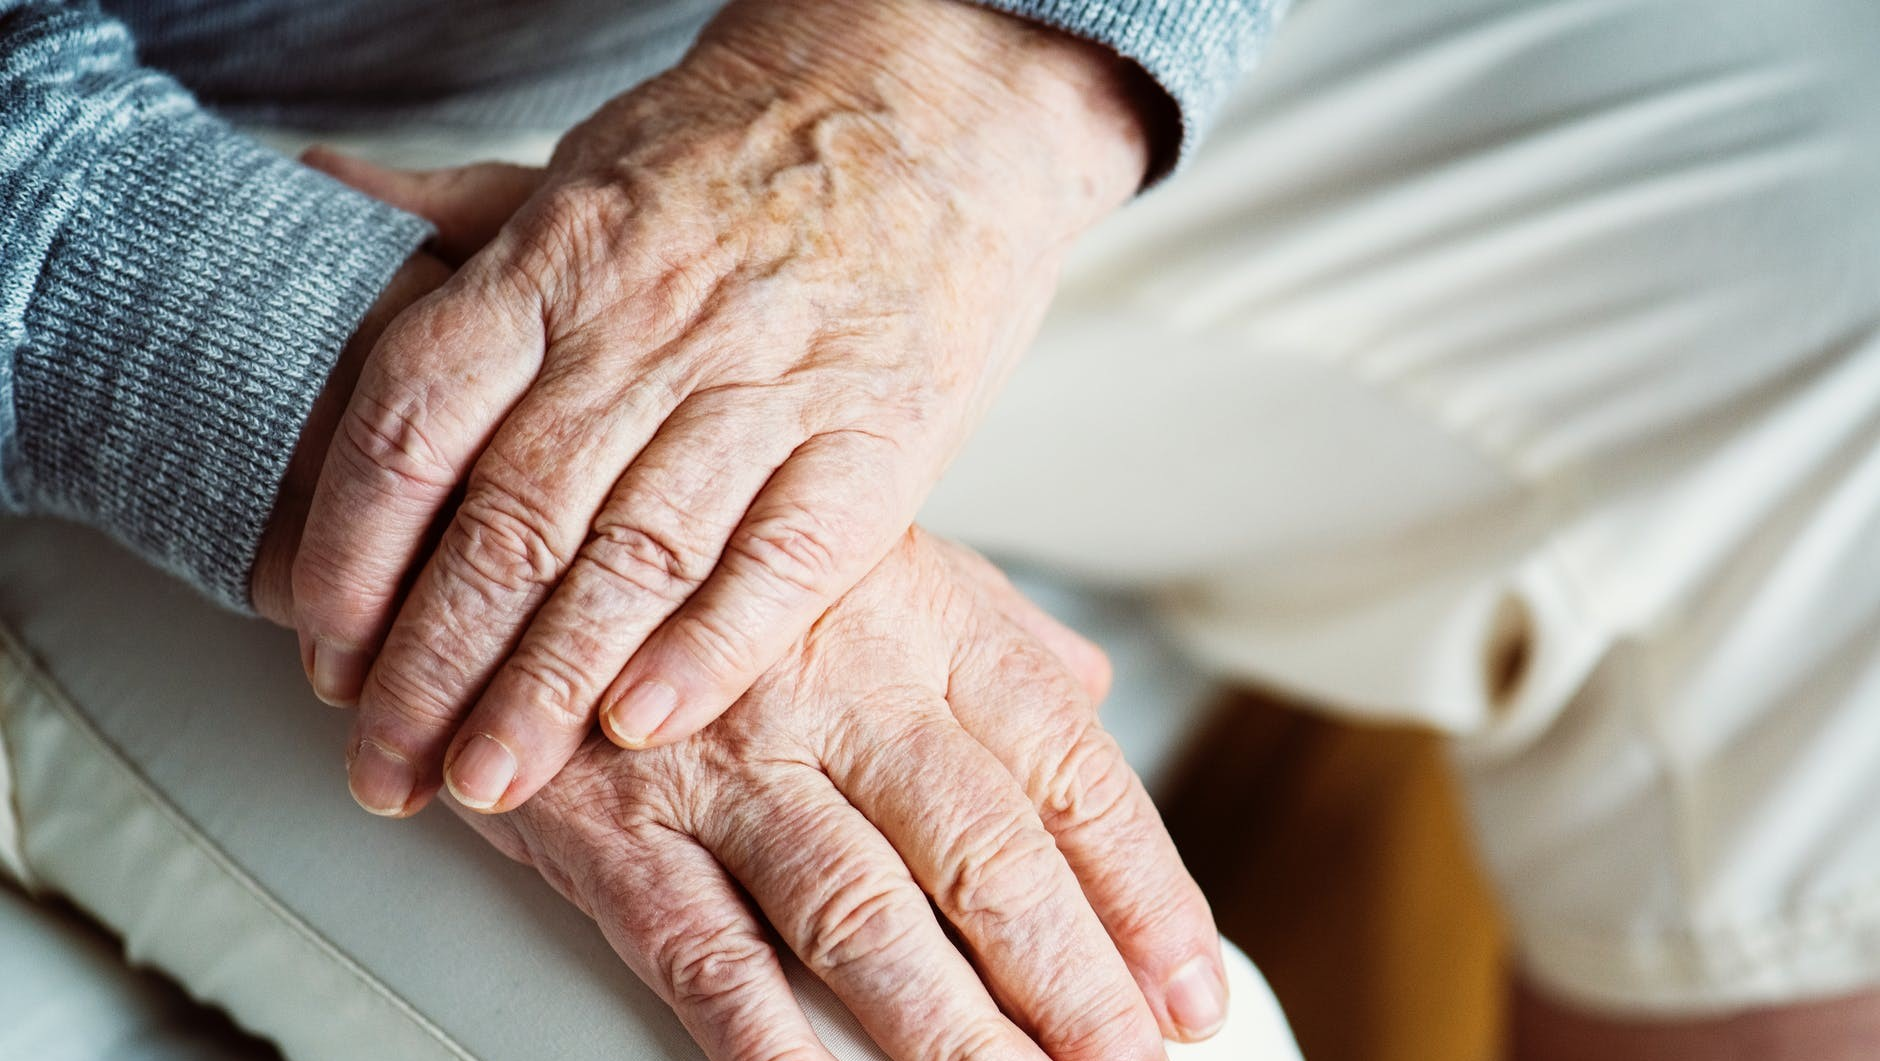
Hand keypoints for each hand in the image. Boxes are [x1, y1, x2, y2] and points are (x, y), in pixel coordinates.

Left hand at [286, 0, 1160, 819]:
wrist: (935, 101)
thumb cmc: (752, 151)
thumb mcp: (587, 163)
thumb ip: (461, 214)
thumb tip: (326, 189)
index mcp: (559, 260)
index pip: (415, 424)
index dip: (353, 555)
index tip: (329, 656)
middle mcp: (649, 325)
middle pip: (510, 519)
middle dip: (433, 666)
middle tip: (390, 768)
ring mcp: (768, 381)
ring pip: (632, 557)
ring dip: (548, 685)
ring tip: (490, 780)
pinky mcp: (878, 432)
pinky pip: (784, 558)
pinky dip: (709, 647)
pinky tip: (644, 724)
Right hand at [456, 529, 1229, 1057]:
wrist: (517, 537)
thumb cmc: (716, 562)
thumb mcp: (873, 553)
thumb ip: (988, 630)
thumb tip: (1093, 687)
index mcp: (923, 620)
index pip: (1066, 768)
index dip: (1142, 888)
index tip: (1187, 985)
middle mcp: (839, 687)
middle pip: (985, 852)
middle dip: (1073, 981)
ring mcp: (724, 760)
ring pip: (862, 915)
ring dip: (951, 1031)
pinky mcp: (613, 828)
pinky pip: (702, 951)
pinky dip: (768, 1043)